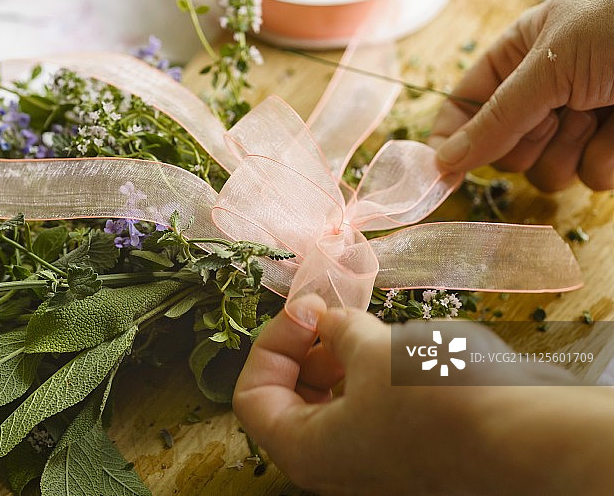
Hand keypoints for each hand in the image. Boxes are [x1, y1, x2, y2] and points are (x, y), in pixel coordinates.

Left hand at [232, 295, 608, 493]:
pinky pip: (360, 409)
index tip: (305, 310)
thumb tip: (323, 317)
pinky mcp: (396, 450)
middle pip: (286, 399)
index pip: (252, 395)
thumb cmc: (433, 400)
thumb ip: (335, 329)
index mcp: (302, 449)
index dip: (271, 343)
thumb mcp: (372, 349)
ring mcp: (364, 461)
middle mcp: (327, 464)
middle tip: (330, 315)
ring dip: (334, 358)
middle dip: (303, 349)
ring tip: (364, 328)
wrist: (521, 441)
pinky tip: (386, 348)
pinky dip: (361, 374)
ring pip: (325, 402)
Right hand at [430, 0, 613, 191]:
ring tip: (598, 115)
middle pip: (503, 146)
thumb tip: (444, 159)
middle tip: (551, 117)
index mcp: (521, 55)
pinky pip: (588, 177)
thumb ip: (496, 117)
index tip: (438, 172)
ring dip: (567, 151)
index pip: (466, 103)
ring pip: (545, 169)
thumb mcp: (550, 65)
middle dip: (524, 141)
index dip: (450, 136)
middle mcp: (547, 90)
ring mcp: (581, 119)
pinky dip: (605, 158)